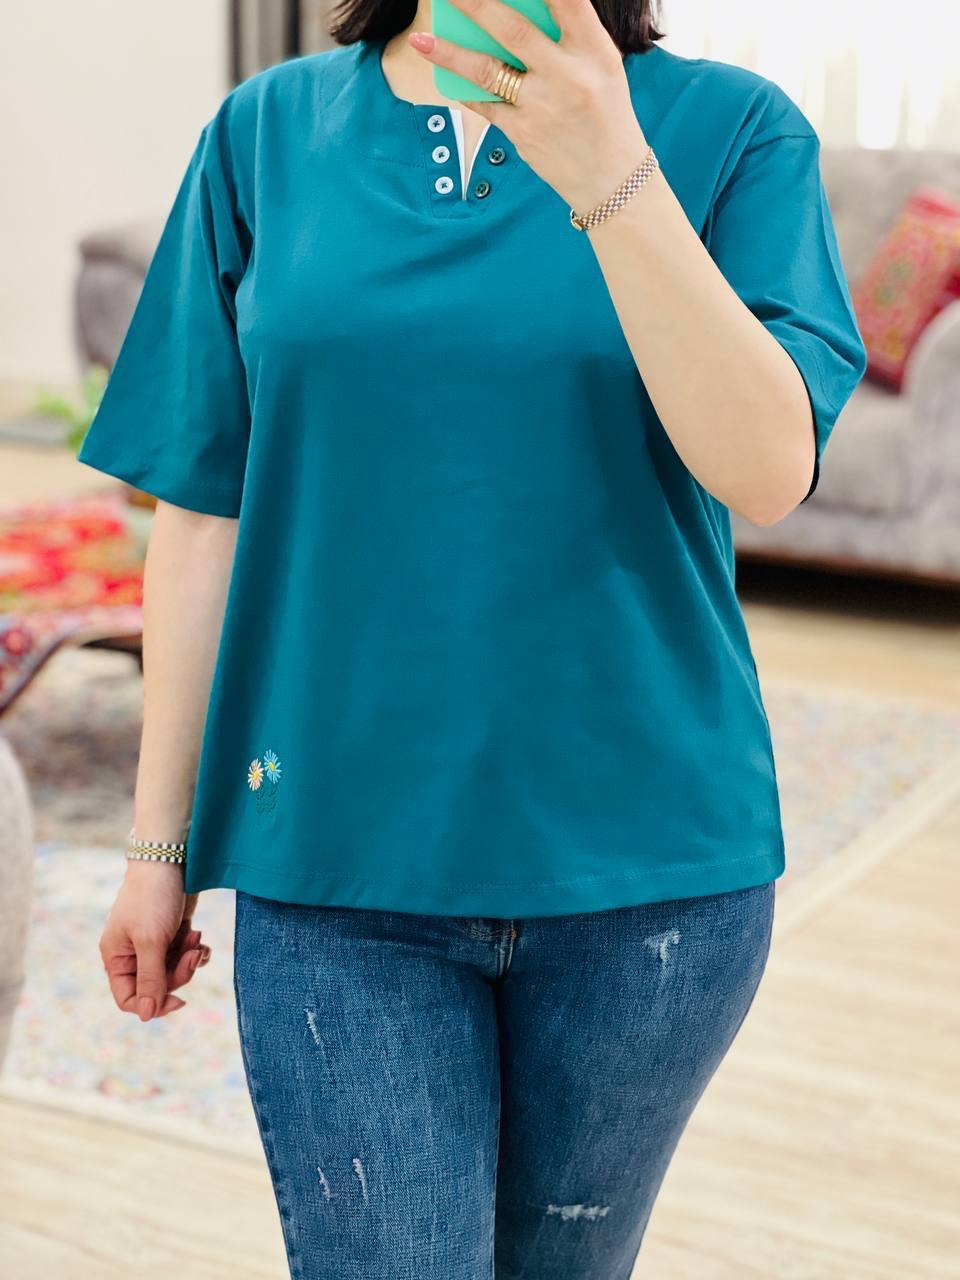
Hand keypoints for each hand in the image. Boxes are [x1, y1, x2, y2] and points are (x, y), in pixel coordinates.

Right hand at [99, 862, 210, 1020]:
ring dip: (189, 960)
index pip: (128, 998)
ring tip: (196, 940)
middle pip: (157, 986)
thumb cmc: (153, 898)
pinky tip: (200, 938)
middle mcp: (132, 953)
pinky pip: (185, 956)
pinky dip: (195, 951)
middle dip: (179, 974)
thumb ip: (150, 979)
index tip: (179, 1000)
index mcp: (116, 957)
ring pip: (174, 972)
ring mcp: (153, 943)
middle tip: (193, 955)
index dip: (152, 1004)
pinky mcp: (172, 933)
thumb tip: (146, 1016)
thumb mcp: (151, 941)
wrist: (172, 859)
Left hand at [408, 0, 647, 213]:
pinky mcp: (523, 133)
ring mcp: (542, 106)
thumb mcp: (603, 67)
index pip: (567, 1)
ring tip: (421, 39)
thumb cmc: (604, 113)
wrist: (610, 177)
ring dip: (450, 53)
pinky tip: (445, 74)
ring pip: (486, 70)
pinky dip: (465, 88)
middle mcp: (568, 75)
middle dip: (475, 4)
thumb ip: (570, 35)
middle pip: (513, 29)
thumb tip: (517, 9)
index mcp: (595, 51)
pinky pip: (485, 103)